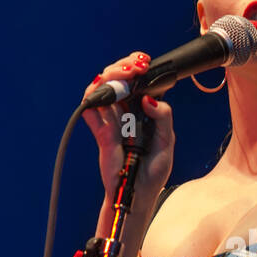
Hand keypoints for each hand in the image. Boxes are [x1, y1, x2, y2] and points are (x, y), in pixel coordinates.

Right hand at [81, 51, 174, 205]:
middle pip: (116, 79)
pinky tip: (101, 92)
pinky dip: (92, 99)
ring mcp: (111, 122)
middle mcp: (124, 112)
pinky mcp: (101, 134)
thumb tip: (148, 99)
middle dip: (123, 66)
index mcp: (141, 111)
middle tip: (137, 66)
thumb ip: (163, 118)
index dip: (136, 66)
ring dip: (110, 77)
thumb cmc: (152, 171)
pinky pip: (90, 112)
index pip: (135, 81)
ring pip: (101, 90)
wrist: (138, 194)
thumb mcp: (166, 142)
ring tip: (125, 75)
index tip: (144, 61)